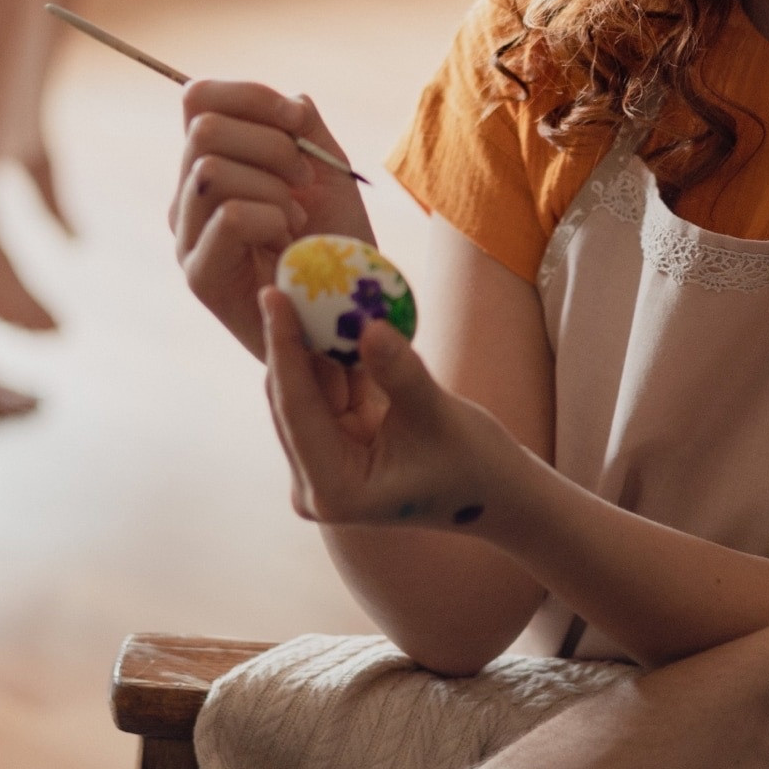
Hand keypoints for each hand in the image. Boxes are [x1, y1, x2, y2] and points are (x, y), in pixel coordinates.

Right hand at [173, 80, 373, 356]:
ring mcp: (186, 236)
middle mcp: (187, 195)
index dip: (251, 96)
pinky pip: (229, 217)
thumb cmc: (337, 240)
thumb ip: (301, 125)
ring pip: (210, 170)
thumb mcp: (326, 168)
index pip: (198, 97)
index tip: (298, 122)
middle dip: (270, 145)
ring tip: (296, 220)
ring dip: (273, 188)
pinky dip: (271, 220)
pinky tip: (289, 246)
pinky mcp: (199, 275)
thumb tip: (285, 102)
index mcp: (209, 162)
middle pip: (202, 128)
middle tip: (304, 181)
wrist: (350, 312)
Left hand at [259, 289, 530, 529]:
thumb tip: (368, 324)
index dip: (282, 347)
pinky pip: (327, 390)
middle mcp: (314, 484)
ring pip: (306, 389)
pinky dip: (337, 357)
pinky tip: (339, 314)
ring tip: (316, 286)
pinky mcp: (334, 447)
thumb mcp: (439, 416)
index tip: (273, 293)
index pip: (296, 407)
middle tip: (293, 277)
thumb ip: (399, 372)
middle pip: (290, 398)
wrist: (495, 492)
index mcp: (332, 489)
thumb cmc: (475, 466)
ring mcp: (321, 466)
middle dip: (295, 339)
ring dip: (316, 343)